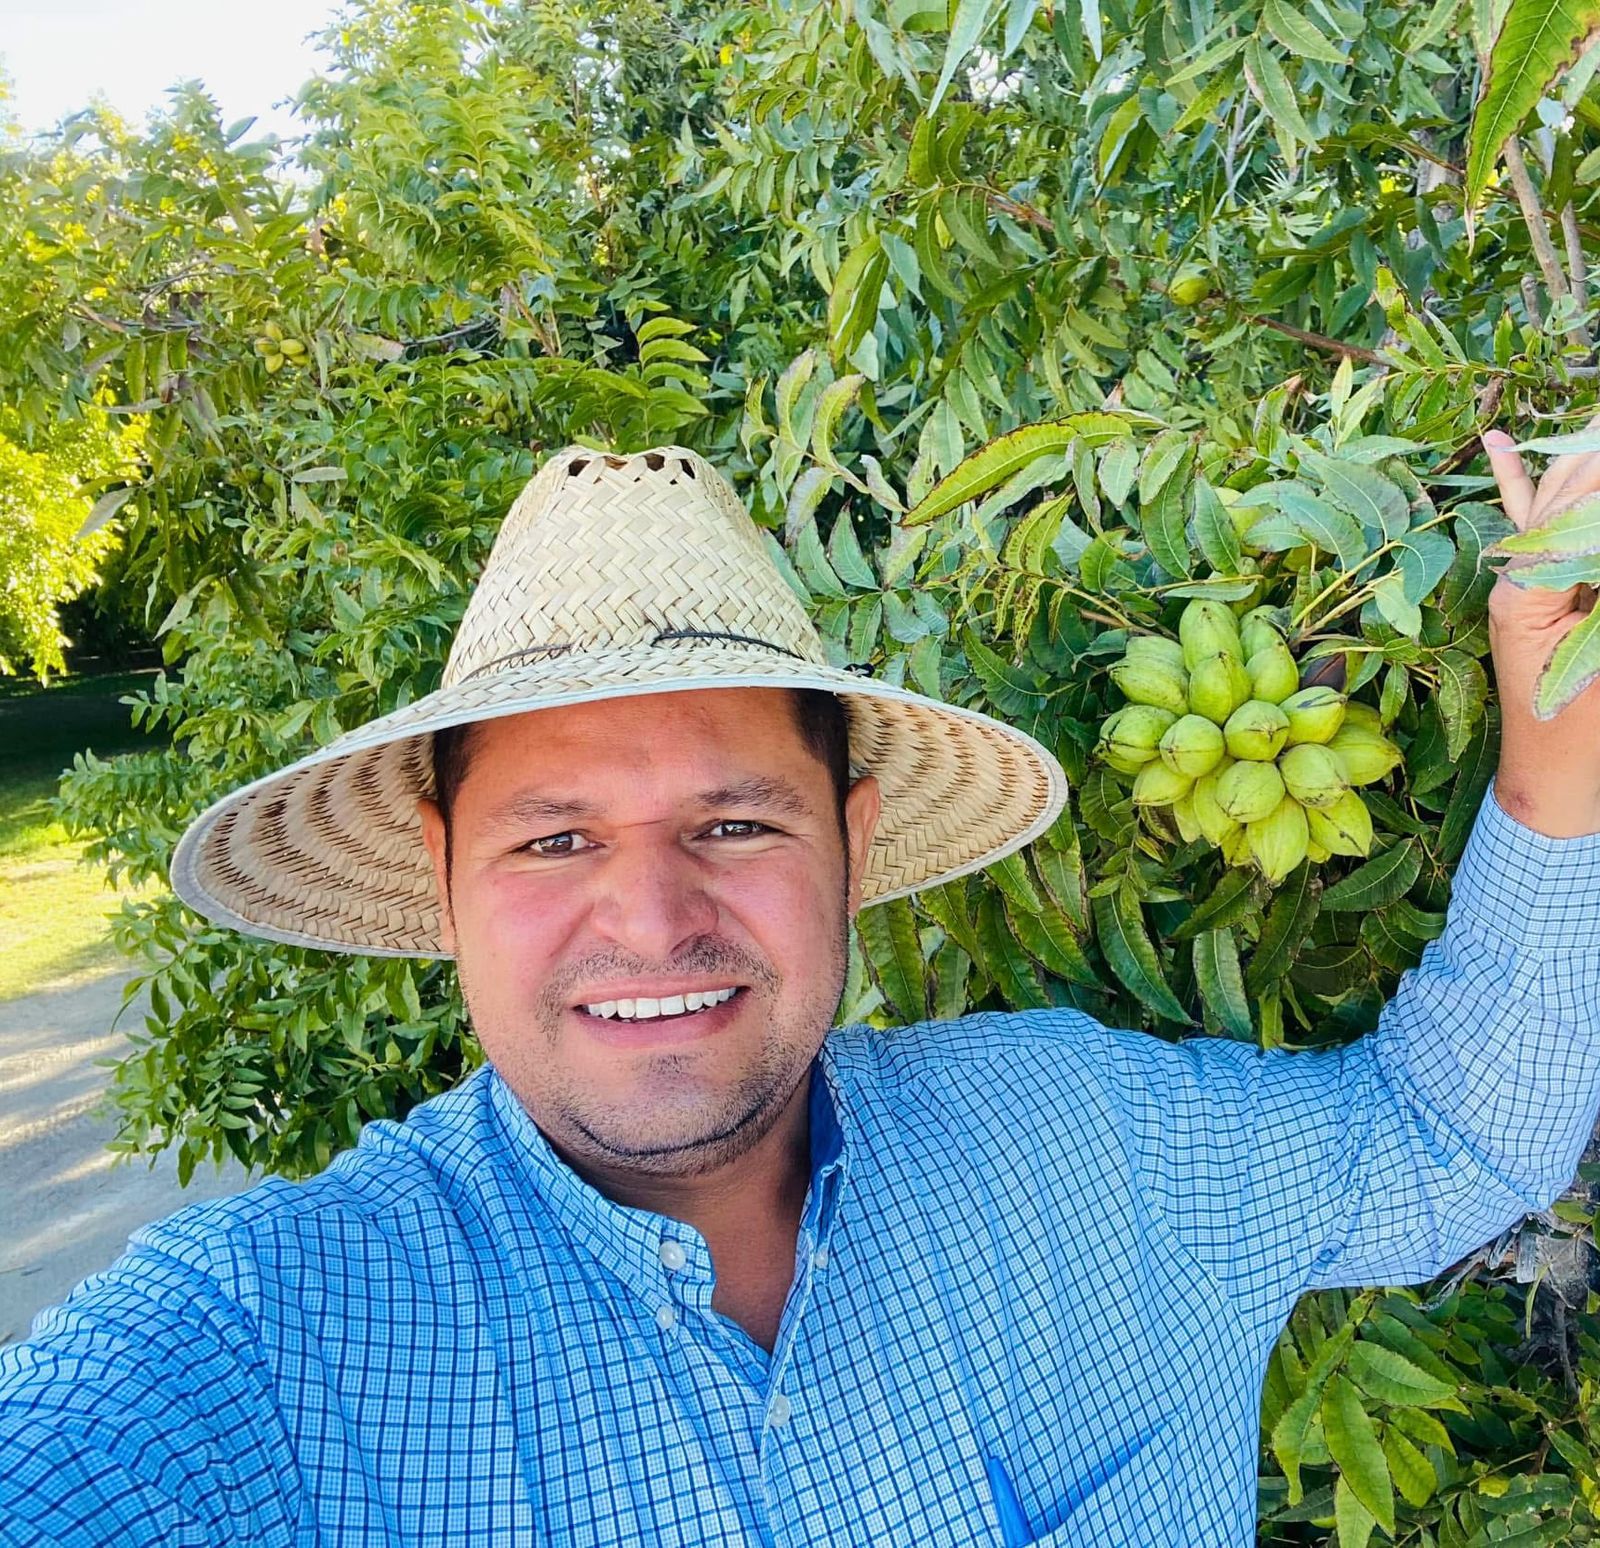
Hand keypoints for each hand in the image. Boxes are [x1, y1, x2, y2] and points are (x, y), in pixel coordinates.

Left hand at [1481, 427, 1599, 838]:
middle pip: (1570, 496)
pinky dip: (1520, 483)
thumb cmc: (1587, 735)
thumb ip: (1593, 580)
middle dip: (1595, 459)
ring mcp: (1520, 585)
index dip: (1596, 475)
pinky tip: (1498, 440)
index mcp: (1530, 593)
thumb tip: (1585, 543)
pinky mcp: (1530, 594)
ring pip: (1556, 504)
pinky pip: (1530, 528)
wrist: (1558, 784)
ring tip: (1595, 410)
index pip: (1579, 510)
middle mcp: (1515, 579)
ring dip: (1583, 463)